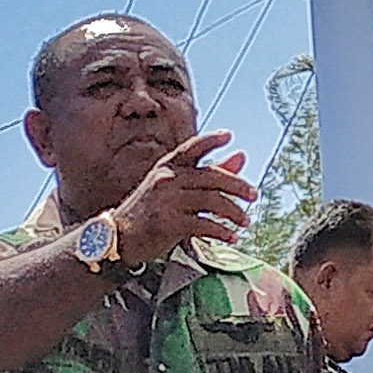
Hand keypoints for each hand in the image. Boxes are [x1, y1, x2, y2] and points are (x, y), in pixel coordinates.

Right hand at [109, 130, 256, 265]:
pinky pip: (204, 225)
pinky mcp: (169, 223)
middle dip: (237, 186)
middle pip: (212, 177)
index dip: (211, 140)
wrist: (118, 236)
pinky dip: (221, 232)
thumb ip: (207, 172)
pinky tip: (231, 237)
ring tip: (246, 221)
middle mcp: (167, 179)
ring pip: (212, 201)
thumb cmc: (149, 210)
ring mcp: (168, 201)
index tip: (229, 136)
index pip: (192, 147)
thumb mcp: (172, 186)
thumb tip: (241, 156)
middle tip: (253, 195)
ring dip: (234, 213)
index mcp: (167, 167)